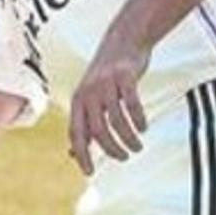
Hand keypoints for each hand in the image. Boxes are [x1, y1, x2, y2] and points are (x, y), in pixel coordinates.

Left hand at [67, 35, 150, 175]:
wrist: (122, 41)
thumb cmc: (105, 78)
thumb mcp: (88, 99)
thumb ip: (83, 126)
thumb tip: (72, 155)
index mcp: (78, 101)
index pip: (76, 134)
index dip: (81, 154)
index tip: (89, 173)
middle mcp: (88, 93)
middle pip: (98, 131)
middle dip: (112, 150)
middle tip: (125, 157)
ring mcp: (106, 84)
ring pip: (116, 120)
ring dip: (128, 138)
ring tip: (137, 146)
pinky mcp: (124, 76)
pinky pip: (131, 103)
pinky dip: (138, 119)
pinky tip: (144, 127)